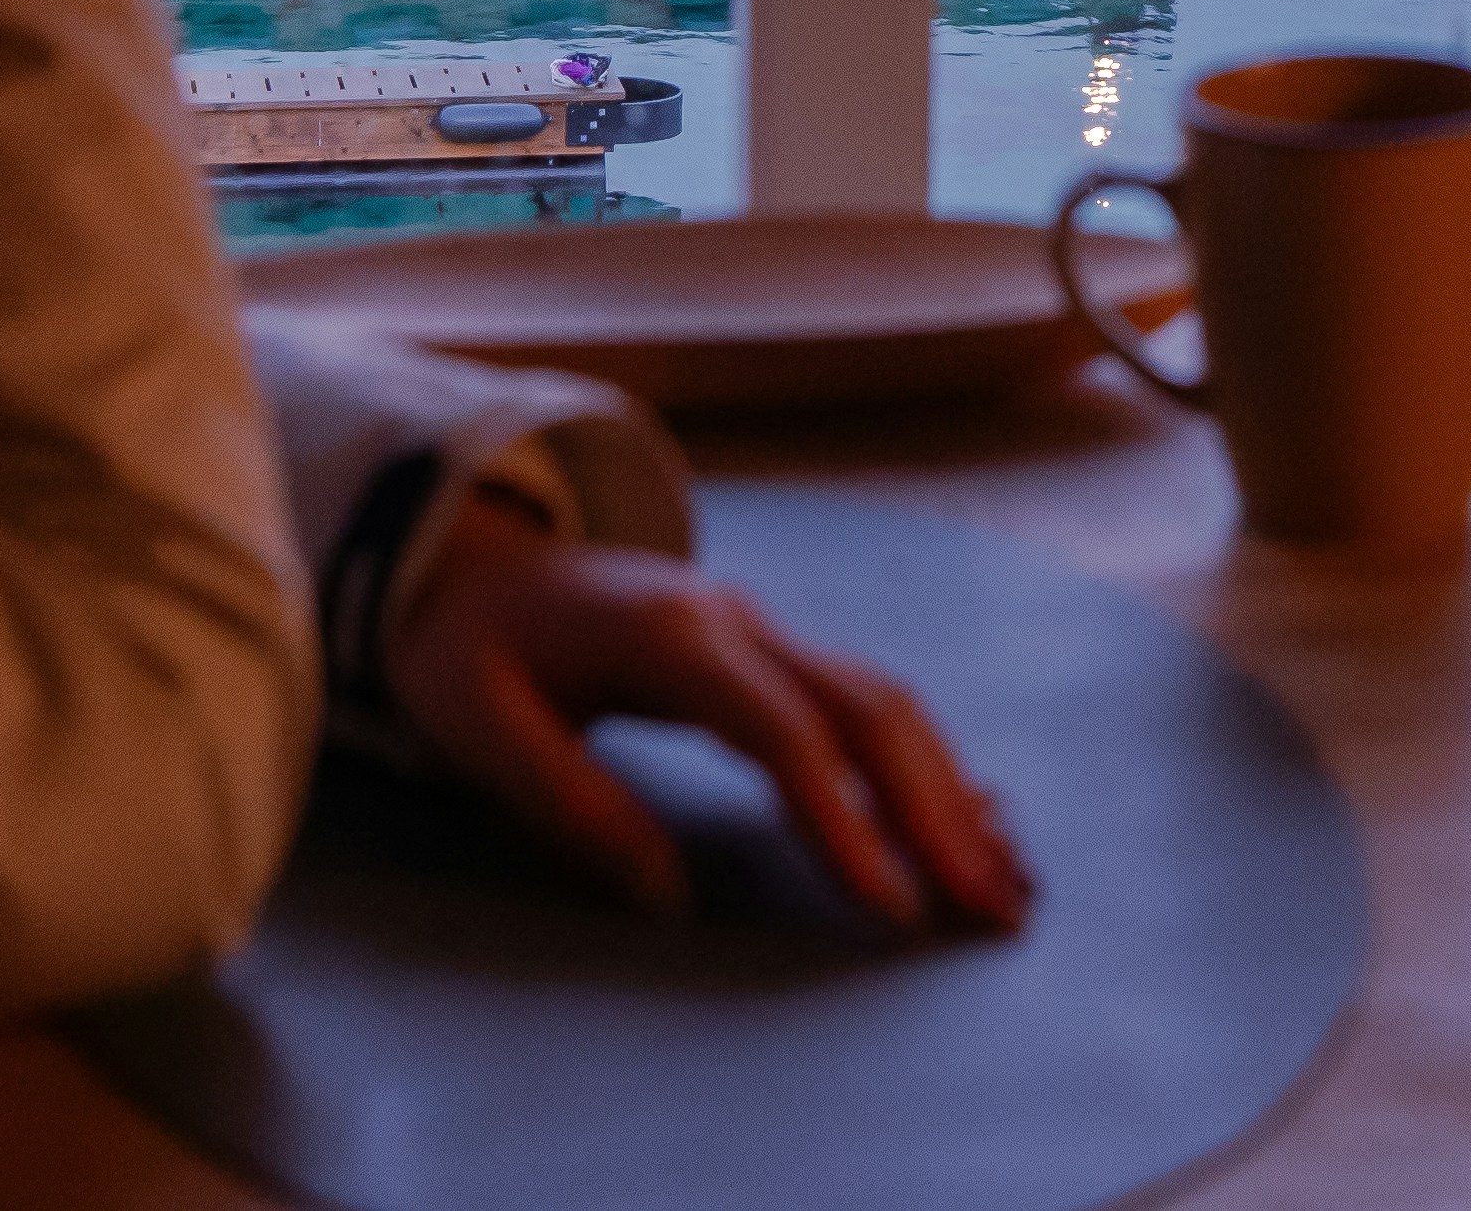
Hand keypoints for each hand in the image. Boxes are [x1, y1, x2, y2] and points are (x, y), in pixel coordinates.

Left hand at [382, 496, 1034, 936]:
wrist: (467, 558)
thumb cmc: (468, 650)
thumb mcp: (480, 727)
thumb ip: (572, 804)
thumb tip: (671, 899)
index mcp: (672, 636)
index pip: (786, 734)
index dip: (845, 822)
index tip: (891, 909)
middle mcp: (740, 620)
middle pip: (870, 710)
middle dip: (940, 814)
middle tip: (993, 911)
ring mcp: (763, 626)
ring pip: (887, 702)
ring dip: (952, 793)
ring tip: (1003, 885)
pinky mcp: (769, 649)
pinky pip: (868, 701)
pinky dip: (928, 764)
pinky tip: (976, 821)